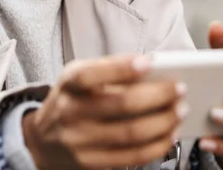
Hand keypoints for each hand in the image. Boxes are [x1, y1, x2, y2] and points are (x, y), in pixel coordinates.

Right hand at [22, 55, 188, 168]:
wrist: (43, 141)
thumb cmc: (71, 100)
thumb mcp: (78, 77)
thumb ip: (109, 70)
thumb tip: (152, 66)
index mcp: (69, 84)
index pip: (92, 75)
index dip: (121, 68)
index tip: (149, 63)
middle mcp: (71, 112)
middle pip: (121, 104)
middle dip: (157, 96)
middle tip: (180, 89)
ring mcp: (79, 141)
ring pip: (131, 133)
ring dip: (163, 122)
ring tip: (180, 111)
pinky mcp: (91, 163)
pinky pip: (131, 157)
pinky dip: (156, 146)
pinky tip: (169, 134)